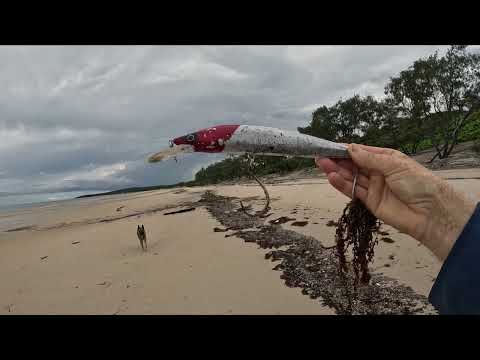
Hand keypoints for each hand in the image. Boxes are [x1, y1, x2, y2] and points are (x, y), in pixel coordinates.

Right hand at [315, 144, 476, 259]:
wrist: (431, 214)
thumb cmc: (418, 183)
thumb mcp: (394, 165)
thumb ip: (370, 158)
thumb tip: (350, 148)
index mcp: (386, 159)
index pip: (361, 152)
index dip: (346, 149)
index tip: (330, 146)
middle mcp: (378, 172)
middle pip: (353, 164)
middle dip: (337, 160)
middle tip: (319, 155)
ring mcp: (373, 187)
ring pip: (351, 177)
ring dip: (336, 171)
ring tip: (321, 164)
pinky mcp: (370, 202)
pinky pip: (353, 192)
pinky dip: (341, 185)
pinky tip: (331, 177)